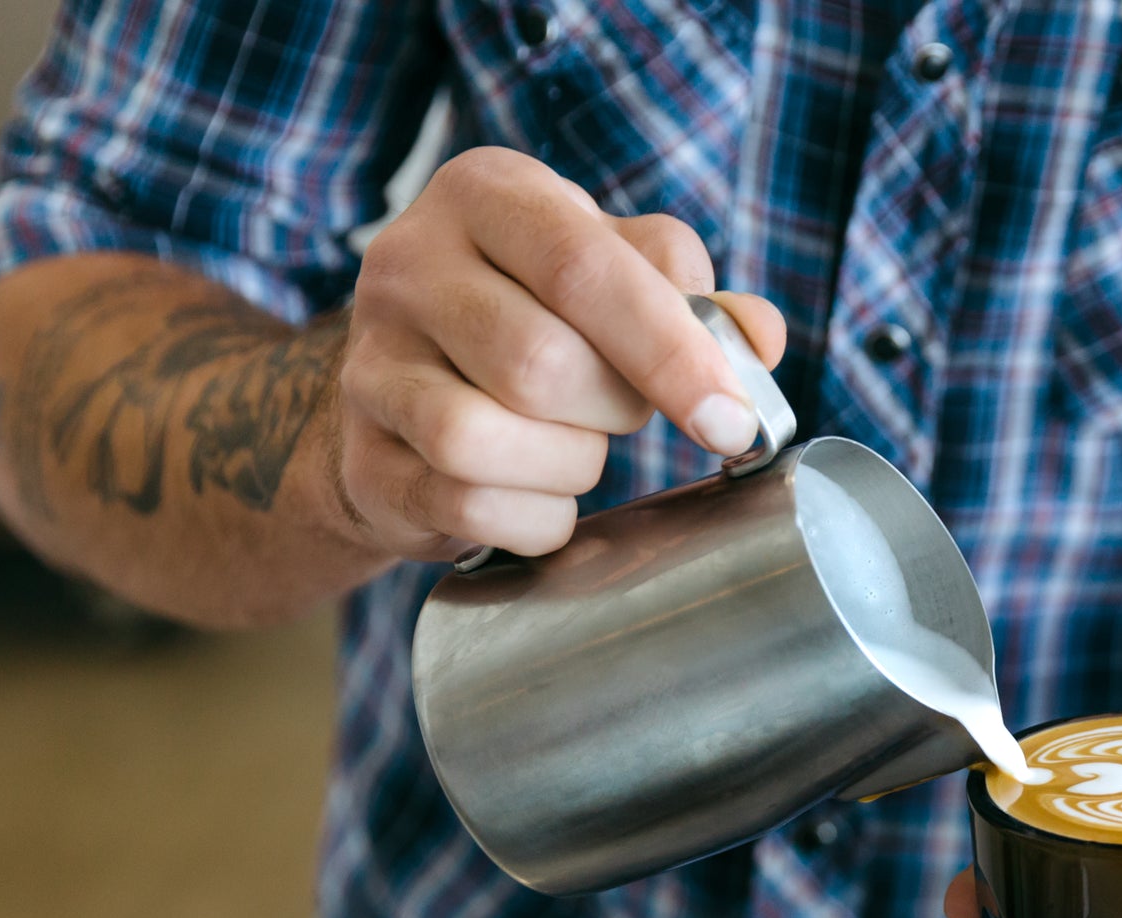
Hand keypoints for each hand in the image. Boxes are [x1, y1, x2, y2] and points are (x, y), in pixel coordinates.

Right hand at [333, 146, 784, 558]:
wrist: (415, 395)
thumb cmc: (542, 318)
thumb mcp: (619, 274)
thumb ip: (694, 297)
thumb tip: (757, 338)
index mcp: (485, 193)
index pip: (585, 268)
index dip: (671, 351)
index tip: (731, 418)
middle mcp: (409, 265)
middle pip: (540, 363)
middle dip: (614, 410)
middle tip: (625, 413)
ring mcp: (370, 365)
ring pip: (484, 438)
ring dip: (567, 464)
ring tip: (574, 447)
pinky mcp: (363, 459)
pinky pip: (466, 506)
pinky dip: (535, 519)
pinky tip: (542, 496)